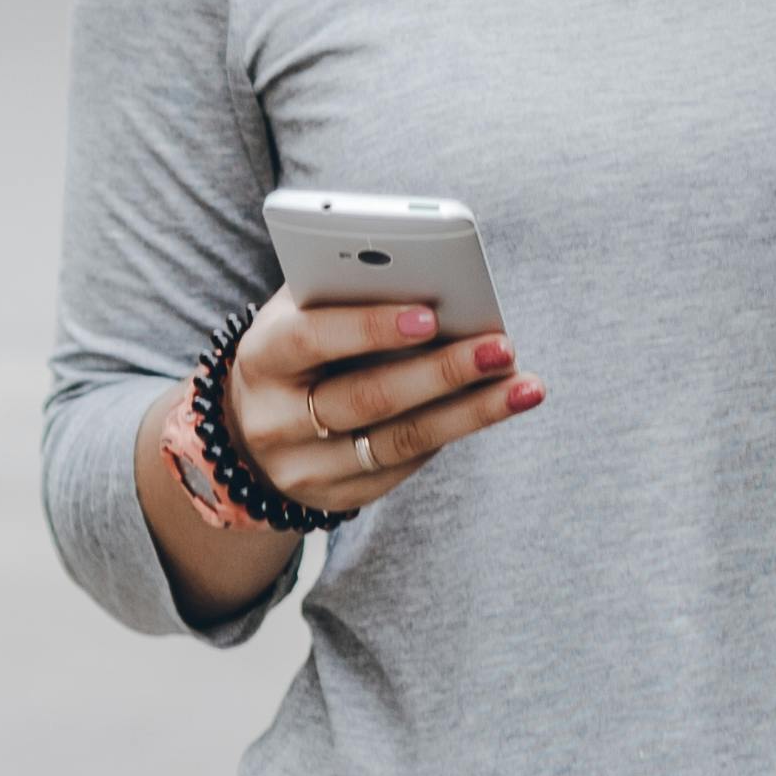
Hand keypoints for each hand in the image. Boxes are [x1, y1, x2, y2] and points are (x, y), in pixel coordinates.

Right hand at [209, 290, 538, 518]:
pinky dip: (452, 431)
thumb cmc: (297, 345)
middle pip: (367, 398)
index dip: (370, 327)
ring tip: (524, 386)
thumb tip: (430, 277)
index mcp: (262, 357)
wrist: (252, 425)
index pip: (313, 339)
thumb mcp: (300, 312)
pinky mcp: (338, 498)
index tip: (431, 315)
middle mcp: (276, 421)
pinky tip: (493, 406)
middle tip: (502, 348)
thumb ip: (346, 292)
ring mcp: (305, 468)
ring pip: (398, 441)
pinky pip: (403, 465)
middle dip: (442, 372)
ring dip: (469, 412)